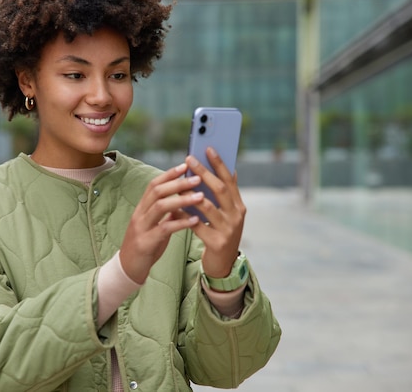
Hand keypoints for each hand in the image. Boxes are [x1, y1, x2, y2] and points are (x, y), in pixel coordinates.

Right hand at [119, 163, 202, 283]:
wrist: (128, 269)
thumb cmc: (145, 244)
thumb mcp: (155, 225)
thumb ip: (167, 212)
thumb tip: (184, 198)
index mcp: (142, 208)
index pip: (154, 185)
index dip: (170, 174)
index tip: (186, 165)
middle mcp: (140, 214)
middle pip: (157, 192)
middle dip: (178, 183)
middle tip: (197, 178)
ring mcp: (141, 228)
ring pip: (160, 207)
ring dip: (182, 200)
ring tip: (200, 196)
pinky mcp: (146, 242)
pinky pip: (164, 229)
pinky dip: (181, 223)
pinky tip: (195, 220)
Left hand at [185, 147, 245, 277]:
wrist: (223, 264)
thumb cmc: (220, 233)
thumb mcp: (227, 214)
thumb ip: (226, 196)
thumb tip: (228, 169)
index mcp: (239, 206)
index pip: (230, 180)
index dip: (219, 164)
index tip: (208, 148)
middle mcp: (236, 216)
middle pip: (219, 189)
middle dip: (204, 172)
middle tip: (189, 159)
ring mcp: (228, 229)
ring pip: (206, 206)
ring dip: (191, 193)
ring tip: (179, 181)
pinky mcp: (216, 242)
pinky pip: (196, 224)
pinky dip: (183, 214)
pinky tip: (173, 207)